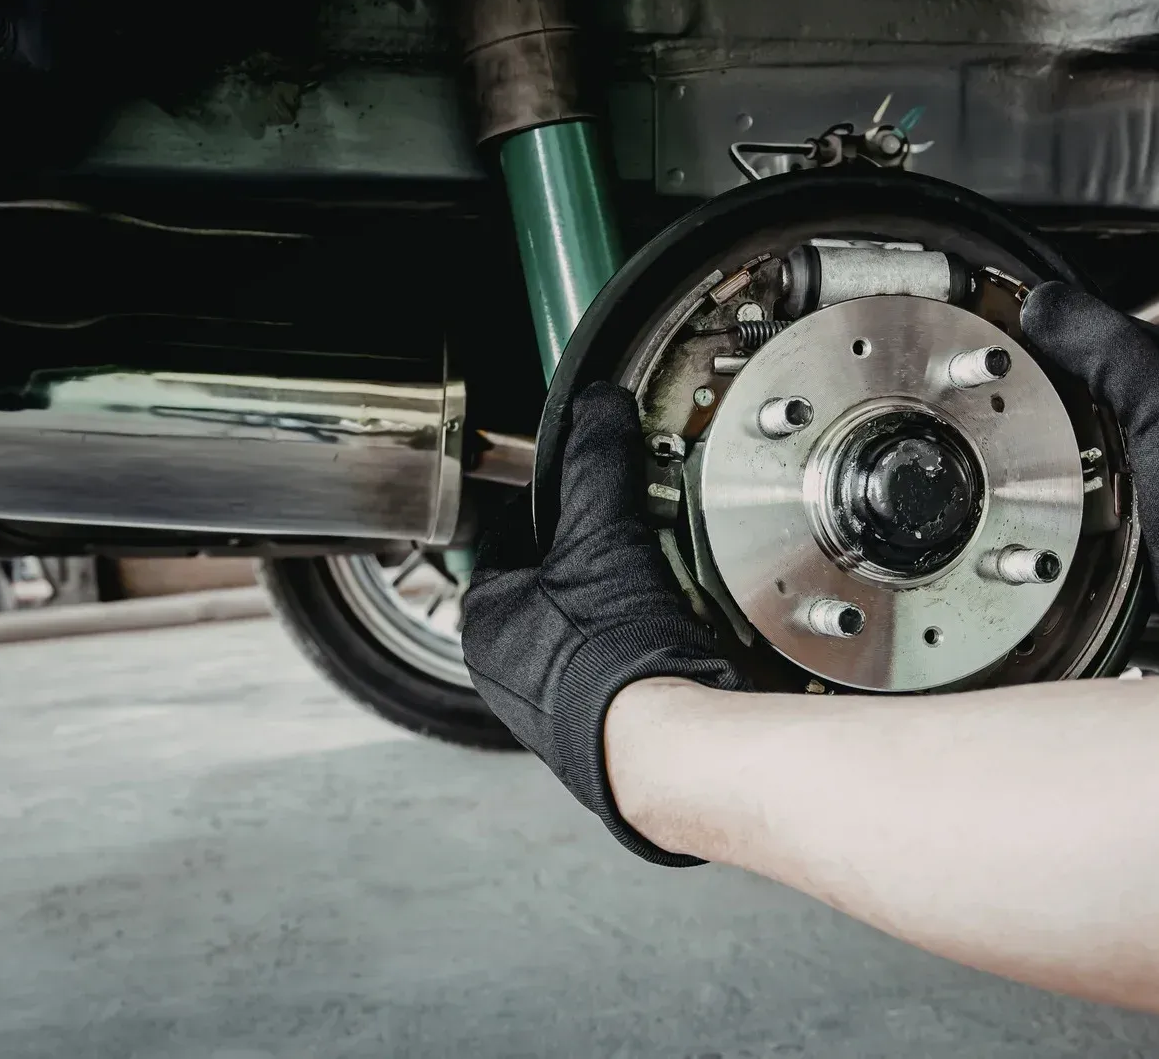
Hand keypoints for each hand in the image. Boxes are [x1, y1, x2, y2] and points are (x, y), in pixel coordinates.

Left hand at [460, 382, 744, 865]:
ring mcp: (551, 707)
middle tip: (634, 536)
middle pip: (551, 584)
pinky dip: (642, 644)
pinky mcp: (599, 731)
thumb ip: (595, 465)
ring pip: (584, 628)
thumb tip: (596, 409)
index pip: (508, 538)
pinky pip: (615, 668)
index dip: (550, 504)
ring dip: (621, 601)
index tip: (582, 489)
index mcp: (484, 624)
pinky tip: (675, 636)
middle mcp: (507, 672)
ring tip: (660, 584)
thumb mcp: (603, 537)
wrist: (666, 750)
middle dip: (593, 556)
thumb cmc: (613, 660)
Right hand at [1020, 283, 1158, 639]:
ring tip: (999, 435)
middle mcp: (1140, 393)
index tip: (988, 343)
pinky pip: (1058, 459)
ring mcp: (1123, 439)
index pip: (1075, 321)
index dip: (1028, 328)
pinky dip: (1038, 463)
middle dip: (1020, 377)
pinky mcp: (1109, 480)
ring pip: (1053, 414)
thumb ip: (1108, 348)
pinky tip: (1026, 473)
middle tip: (985, 396)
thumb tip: (1041, 303)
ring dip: (1024, 424)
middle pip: (1058, 367)